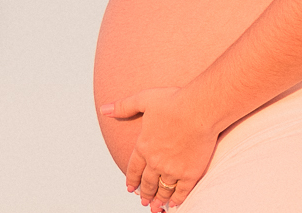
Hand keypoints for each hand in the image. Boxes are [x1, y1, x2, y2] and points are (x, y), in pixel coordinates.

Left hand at [100, 87, 217, 210]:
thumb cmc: (172, 102)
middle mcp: (155, 161)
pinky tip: (174, 203)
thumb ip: (123, 107)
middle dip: (144, 192)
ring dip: (158, 198)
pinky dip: (177, 199)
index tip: (130, 188)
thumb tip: (104, 109)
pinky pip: (181, 191)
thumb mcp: (143, 99)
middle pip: (148, 181)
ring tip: (155, 206)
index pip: (134, 168)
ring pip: (163, 189)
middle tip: (143, 200)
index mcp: (143, 145)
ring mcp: (173, 169)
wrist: (198, 110)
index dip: (131, 179)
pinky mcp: (190, 173)